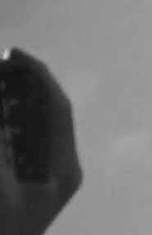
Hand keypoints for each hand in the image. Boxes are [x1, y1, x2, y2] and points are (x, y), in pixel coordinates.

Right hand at [0, 48, 81, 234]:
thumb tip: (0, 99)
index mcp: (63, 168)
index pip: (56, 107)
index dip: (34, 74)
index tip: (10, 51)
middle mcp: (59, 169)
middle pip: (44, 111)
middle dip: (18, 84)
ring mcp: (41, 177)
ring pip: (29, 125)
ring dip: (9, 103)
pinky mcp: (22, 183)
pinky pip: (17, 143)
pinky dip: (5, 126)